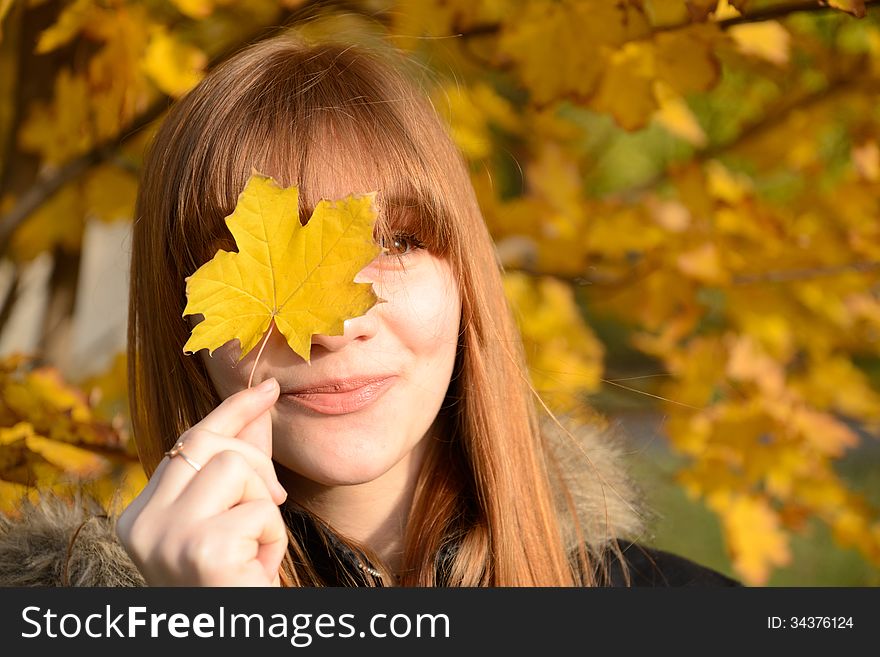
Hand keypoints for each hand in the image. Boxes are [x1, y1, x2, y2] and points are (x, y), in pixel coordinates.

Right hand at [116, 378, 287, 585]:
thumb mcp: (231, 520)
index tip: (267, 389)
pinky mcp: (201, 552)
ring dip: (264, 508)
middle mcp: (141, 525)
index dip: (231, 411)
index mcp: (140, 517)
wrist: (238, 635)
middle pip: (211, 445)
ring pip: (235, 467)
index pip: (187, 442)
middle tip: (272, 505)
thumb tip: (263, 399)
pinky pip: (260, 511)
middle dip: (257, 463)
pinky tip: (256, 572)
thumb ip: (240, 464)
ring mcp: (165, 539)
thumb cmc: (235, 584)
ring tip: (255, 550)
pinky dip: (273, 540)